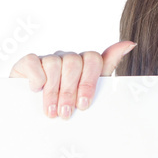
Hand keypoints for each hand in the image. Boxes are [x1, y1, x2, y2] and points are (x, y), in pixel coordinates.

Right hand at [8, 41, 136, 118]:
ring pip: (54, 64)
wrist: (35, 114)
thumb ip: (108, 67)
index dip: (89, 82)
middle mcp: (67, 58)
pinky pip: (34, 62)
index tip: (84, 105)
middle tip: (66, 113)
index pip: (93, 59)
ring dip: (53, 91)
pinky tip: (35, 91)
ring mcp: (47, 59)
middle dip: (69, 92)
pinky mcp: (27, 63)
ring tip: (51, 111)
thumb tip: (130, 44)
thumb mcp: (89, 92)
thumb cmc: (67, 103)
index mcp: (85, 64)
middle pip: (74, 63)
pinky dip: (36, 78)